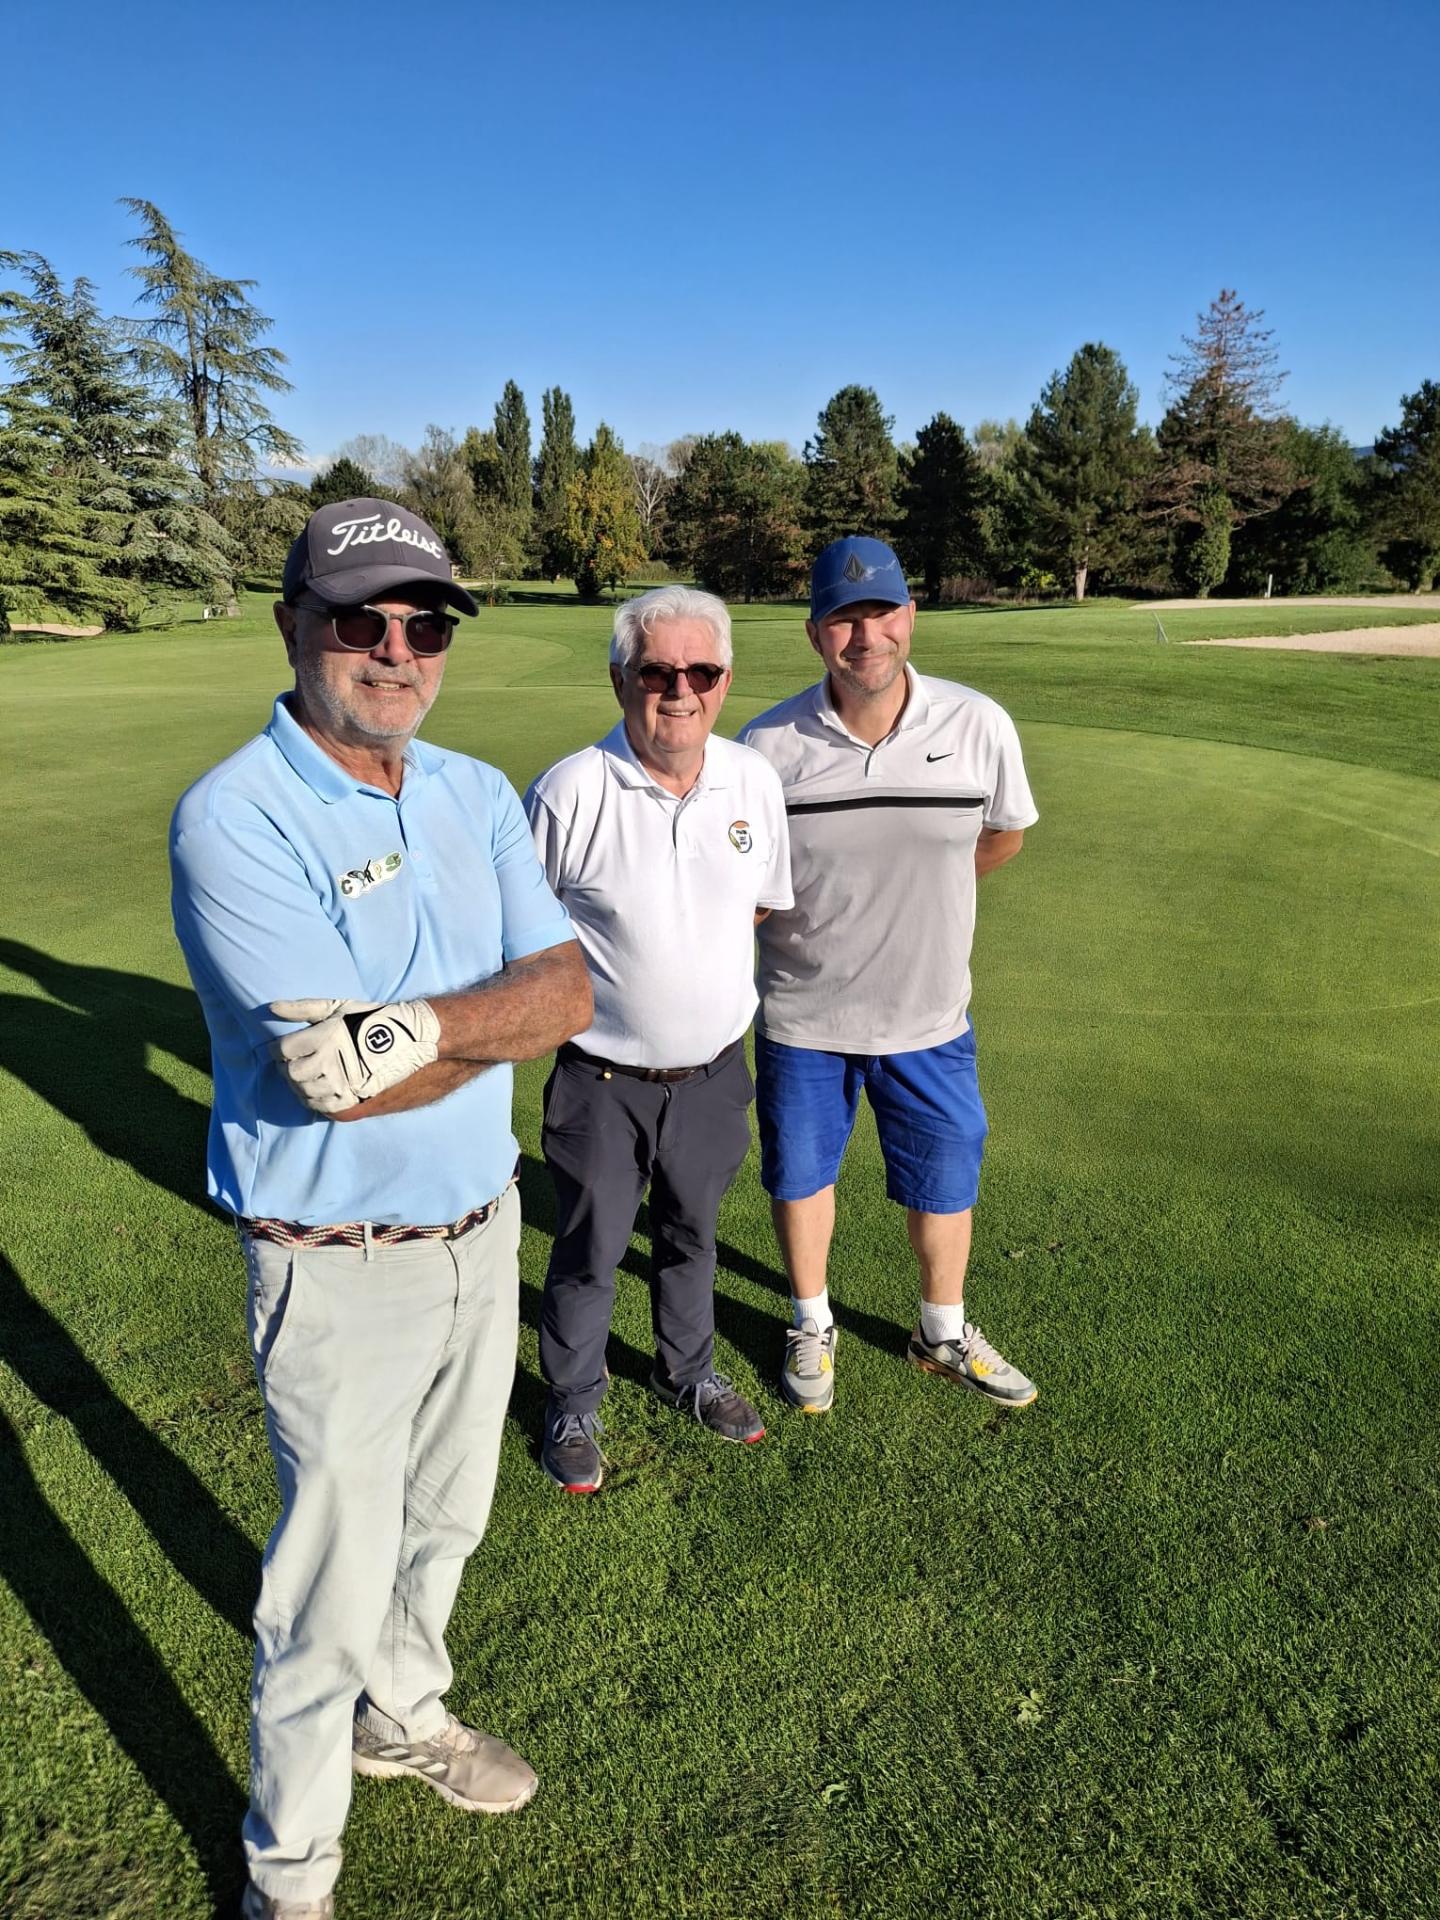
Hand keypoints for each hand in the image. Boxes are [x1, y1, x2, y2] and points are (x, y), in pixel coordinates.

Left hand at [269, 997, 440, 1113]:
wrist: (408, 1041)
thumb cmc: (369, 1020)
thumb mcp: (336, 1008)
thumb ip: (301, 1009)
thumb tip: (271, 1009)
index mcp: (325, 1037)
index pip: (282, 1051)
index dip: (276, 1050)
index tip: (280, 1049)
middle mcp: (331, 1062)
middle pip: (290, 1073)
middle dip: (288, 1068)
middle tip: (294, 1062)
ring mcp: (341, 1085)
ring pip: (303, 1092)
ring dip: (300, 1084)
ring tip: (310, 1074)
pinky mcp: (351, 1102)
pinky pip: (319, 1107)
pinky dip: (314, 1099)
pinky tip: (320, 1087)